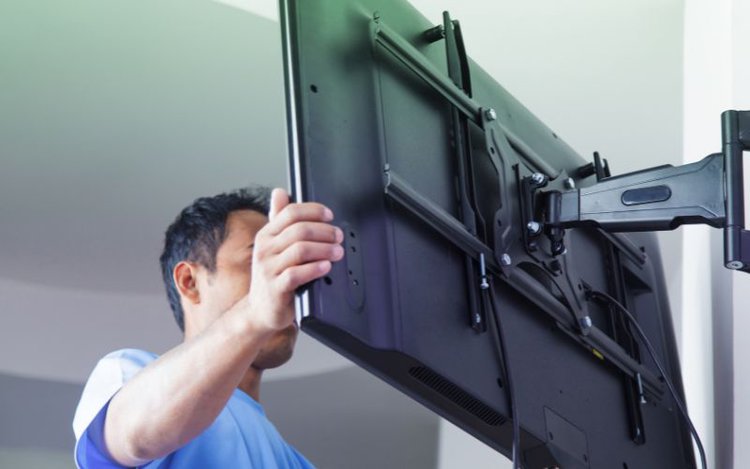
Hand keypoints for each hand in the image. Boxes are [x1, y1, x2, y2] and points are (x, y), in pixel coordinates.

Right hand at [246, 188, 343, 332]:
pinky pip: (297, 274)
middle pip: (299, 230)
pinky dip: (315, 268)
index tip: (330, 215)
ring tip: (338, 252)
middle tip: (339, 236)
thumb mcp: (273, 246)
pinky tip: (326, 267)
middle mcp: (264, 249)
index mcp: (266, 235)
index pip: (290, 213)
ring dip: (324, 249)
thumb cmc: (272, 276)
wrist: (260, 310)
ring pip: (301, 249)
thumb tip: (280, 192)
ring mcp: (268, 269)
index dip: (313, 211)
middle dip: (325, 231)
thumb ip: (278, 220)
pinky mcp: (275, 288)